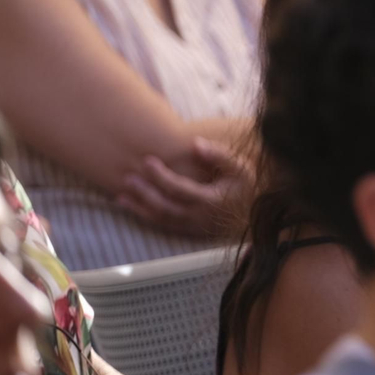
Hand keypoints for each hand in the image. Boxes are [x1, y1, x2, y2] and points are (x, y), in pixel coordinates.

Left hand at [116, 137, 251, 237]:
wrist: (254, 210)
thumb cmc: (245, 184)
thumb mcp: (239, 166)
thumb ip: (218, 154)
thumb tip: (194, 144)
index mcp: (211, 199)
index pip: (179, 188)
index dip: (161, 176)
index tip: (147, 160)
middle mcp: (199, 216)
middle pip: (165, 206)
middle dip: (144, 192)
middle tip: (128, 177)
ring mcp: (193, 226)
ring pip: (161, 219)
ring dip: (139, 208)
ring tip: (120, 196)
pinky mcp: (188, 230)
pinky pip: (163, 225)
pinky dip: (145, 216)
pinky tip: (131, 206)